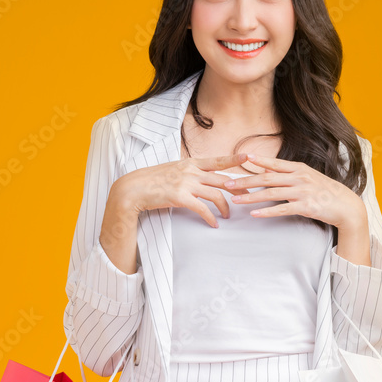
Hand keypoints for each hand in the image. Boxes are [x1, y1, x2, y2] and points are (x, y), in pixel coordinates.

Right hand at [114, 153, 252, 228]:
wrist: (133, 188)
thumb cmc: (152, 180)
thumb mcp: (173, 170)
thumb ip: (189, 172)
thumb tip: (201, 177)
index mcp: (190, 163)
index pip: (217, 160)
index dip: (233, 159)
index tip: (247, 157)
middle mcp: (191, 171)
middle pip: (223, 179)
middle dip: (238, 188)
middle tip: (248, 196)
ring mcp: (186, 183)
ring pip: (216, 195)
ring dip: (225, 207)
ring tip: (227, 215)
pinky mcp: (180, 197)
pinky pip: (203, 209)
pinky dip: (211, 218)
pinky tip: (214, 224)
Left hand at [225, 154, 366, 229]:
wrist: (346, 206)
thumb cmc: (325, 191)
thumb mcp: (307, 177)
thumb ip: (287, 174)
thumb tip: (266, 170)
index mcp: (299, 169)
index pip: (274, 163)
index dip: (257, 160)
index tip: (241, 158)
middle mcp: (299, 178)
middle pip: (267, 178)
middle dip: (245, 181)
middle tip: (228, 183)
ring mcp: (302, 192)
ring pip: (271, 193)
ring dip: (251, 197)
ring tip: (236, 200)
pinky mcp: (305, 207)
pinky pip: (282, 209)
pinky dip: (267, 212)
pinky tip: (255, 214)